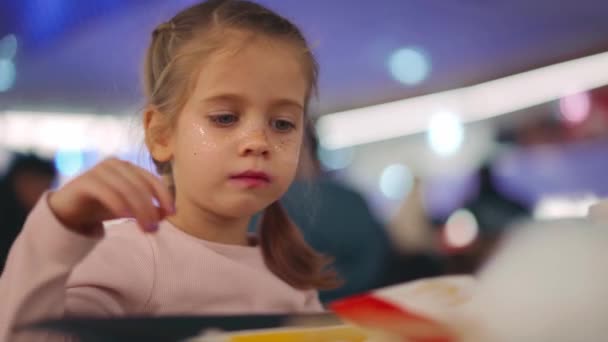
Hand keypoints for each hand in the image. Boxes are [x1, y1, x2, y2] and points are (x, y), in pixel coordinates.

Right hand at [48, 158, 173, 235]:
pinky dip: (118, 203)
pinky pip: (106, 191)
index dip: (165, 196)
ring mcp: (99, 170)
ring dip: (139, 210)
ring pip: (127, 189)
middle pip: (141, 186)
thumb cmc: (102, 207)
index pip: (153, 180)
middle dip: (151, 208)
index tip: (173, 214)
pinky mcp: (85, 181)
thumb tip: (169, 213)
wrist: (67, 211)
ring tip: (145, 228)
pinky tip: (125, 217)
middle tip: (154, 229)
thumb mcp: (130, 209)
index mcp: (129, 167)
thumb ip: (149, 209)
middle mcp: (116, 164)